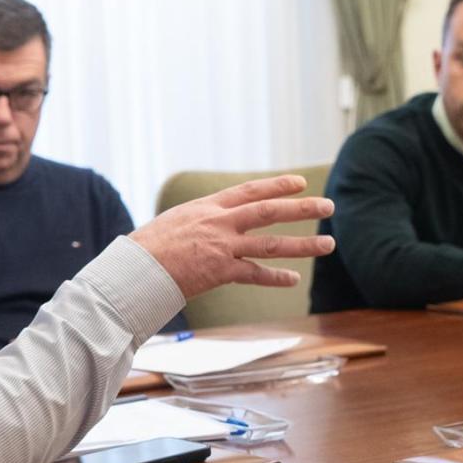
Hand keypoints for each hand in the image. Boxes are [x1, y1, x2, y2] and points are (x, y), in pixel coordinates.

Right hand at [130, 175, 334, 297]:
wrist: (134, 268)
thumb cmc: (148, 247)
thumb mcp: (177, 222)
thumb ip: (200, 220)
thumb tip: (211, 222)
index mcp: (208, 207)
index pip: (250, 191)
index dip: (277, 185)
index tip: (300, 183)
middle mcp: (220, 223)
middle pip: (269, 211)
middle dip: (302, 208)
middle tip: (328, 206)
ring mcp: (222, 246)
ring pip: (271, 243)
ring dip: (303, 244)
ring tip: (328, 244)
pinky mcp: (220, 271)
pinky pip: (254, 273)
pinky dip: (275, 277)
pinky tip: (293, 279)